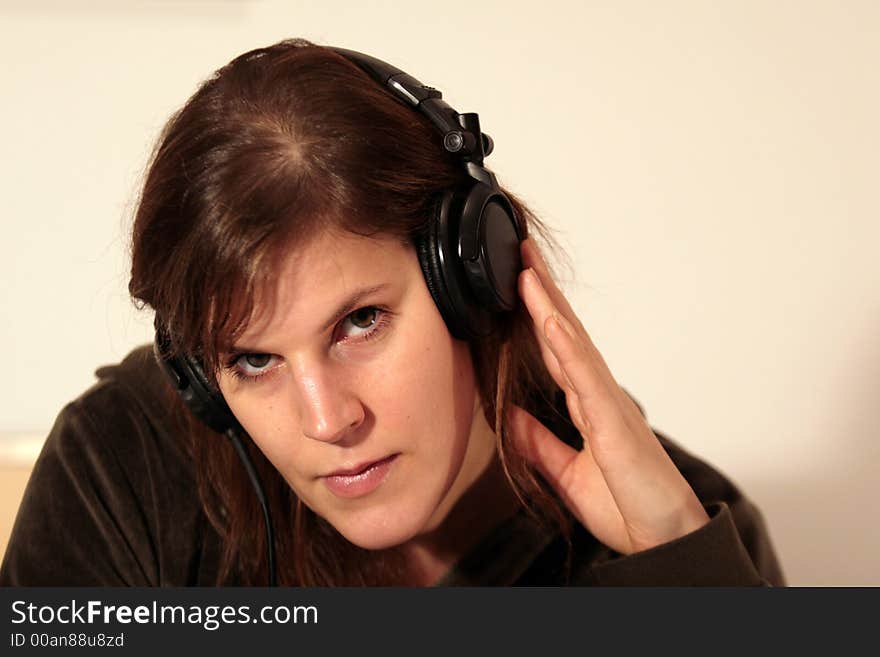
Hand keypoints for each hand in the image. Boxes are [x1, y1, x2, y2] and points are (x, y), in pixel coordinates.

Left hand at [509, 238, 709, 554]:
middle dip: (541, 293)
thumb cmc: (627, 506)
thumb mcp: (566, 473)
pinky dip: (566, 347)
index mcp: (586, 406)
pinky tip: (548, 321)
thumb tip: (510, 416)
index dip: (535, 316)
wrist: (661, 542)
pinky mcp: (614, 424)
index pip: (555, 350)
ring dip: (549, 305)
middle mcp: (598, 396)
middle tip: (520, 252)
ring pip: (573, 344)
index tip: (516, 281)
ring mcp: (608, 405)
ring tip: (526, 269)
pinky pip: (586, 378)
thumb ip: (539, 443)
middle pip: (564, 334)